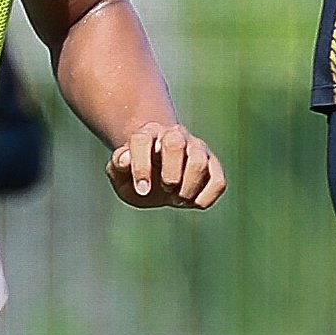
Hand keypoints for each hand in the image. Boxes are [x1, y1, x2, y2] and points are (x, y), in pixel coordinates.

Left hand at [106, 122, 225, 208]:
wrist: (160, 173)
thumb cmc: (139, 176)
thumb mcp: (121, 176)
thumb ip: (117, 168)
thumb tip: (126, 160)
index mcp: (148, 134)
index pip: (142, 140)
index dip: (141, 168)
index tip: (142, 191)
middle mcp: (175, 135)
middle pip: (175, 142)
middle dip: (169, 174)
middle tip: (165, 188)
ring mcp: (197, 148)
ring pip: (199, 161)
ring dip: (186, 188)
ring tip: (177, 197)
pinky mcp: (215, 166)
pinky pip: (218, 182)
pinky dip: (204, 198)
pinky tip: (192, 201)